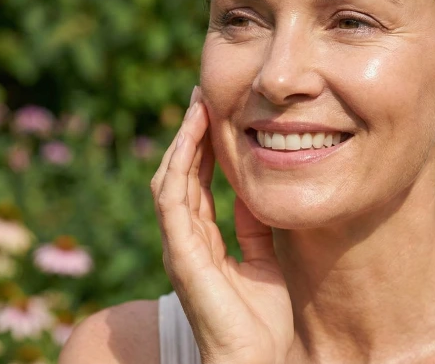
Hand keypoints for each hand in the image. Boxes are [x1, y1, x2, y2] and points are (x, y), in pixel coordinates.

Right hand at [151, 86, 293, 363]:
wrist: (255, 360)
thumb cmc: (260, 320)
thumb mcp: (263, 257)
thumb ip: (253, 225)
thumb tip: (255, 188)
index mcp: (201, 239)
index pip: (196, 181)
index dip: (202, 146)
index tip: (215, 112)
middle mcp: (183, 238)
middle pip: (179, 173)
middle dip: (189, 134)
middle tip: (202, 96)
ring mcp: (178, 245)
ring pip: (171, 179)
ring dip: (182, 141)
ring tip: (197, 107)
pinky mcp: (180, 254)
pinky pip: (173, 201)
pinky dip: (180, 167)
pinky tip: (191, 141)